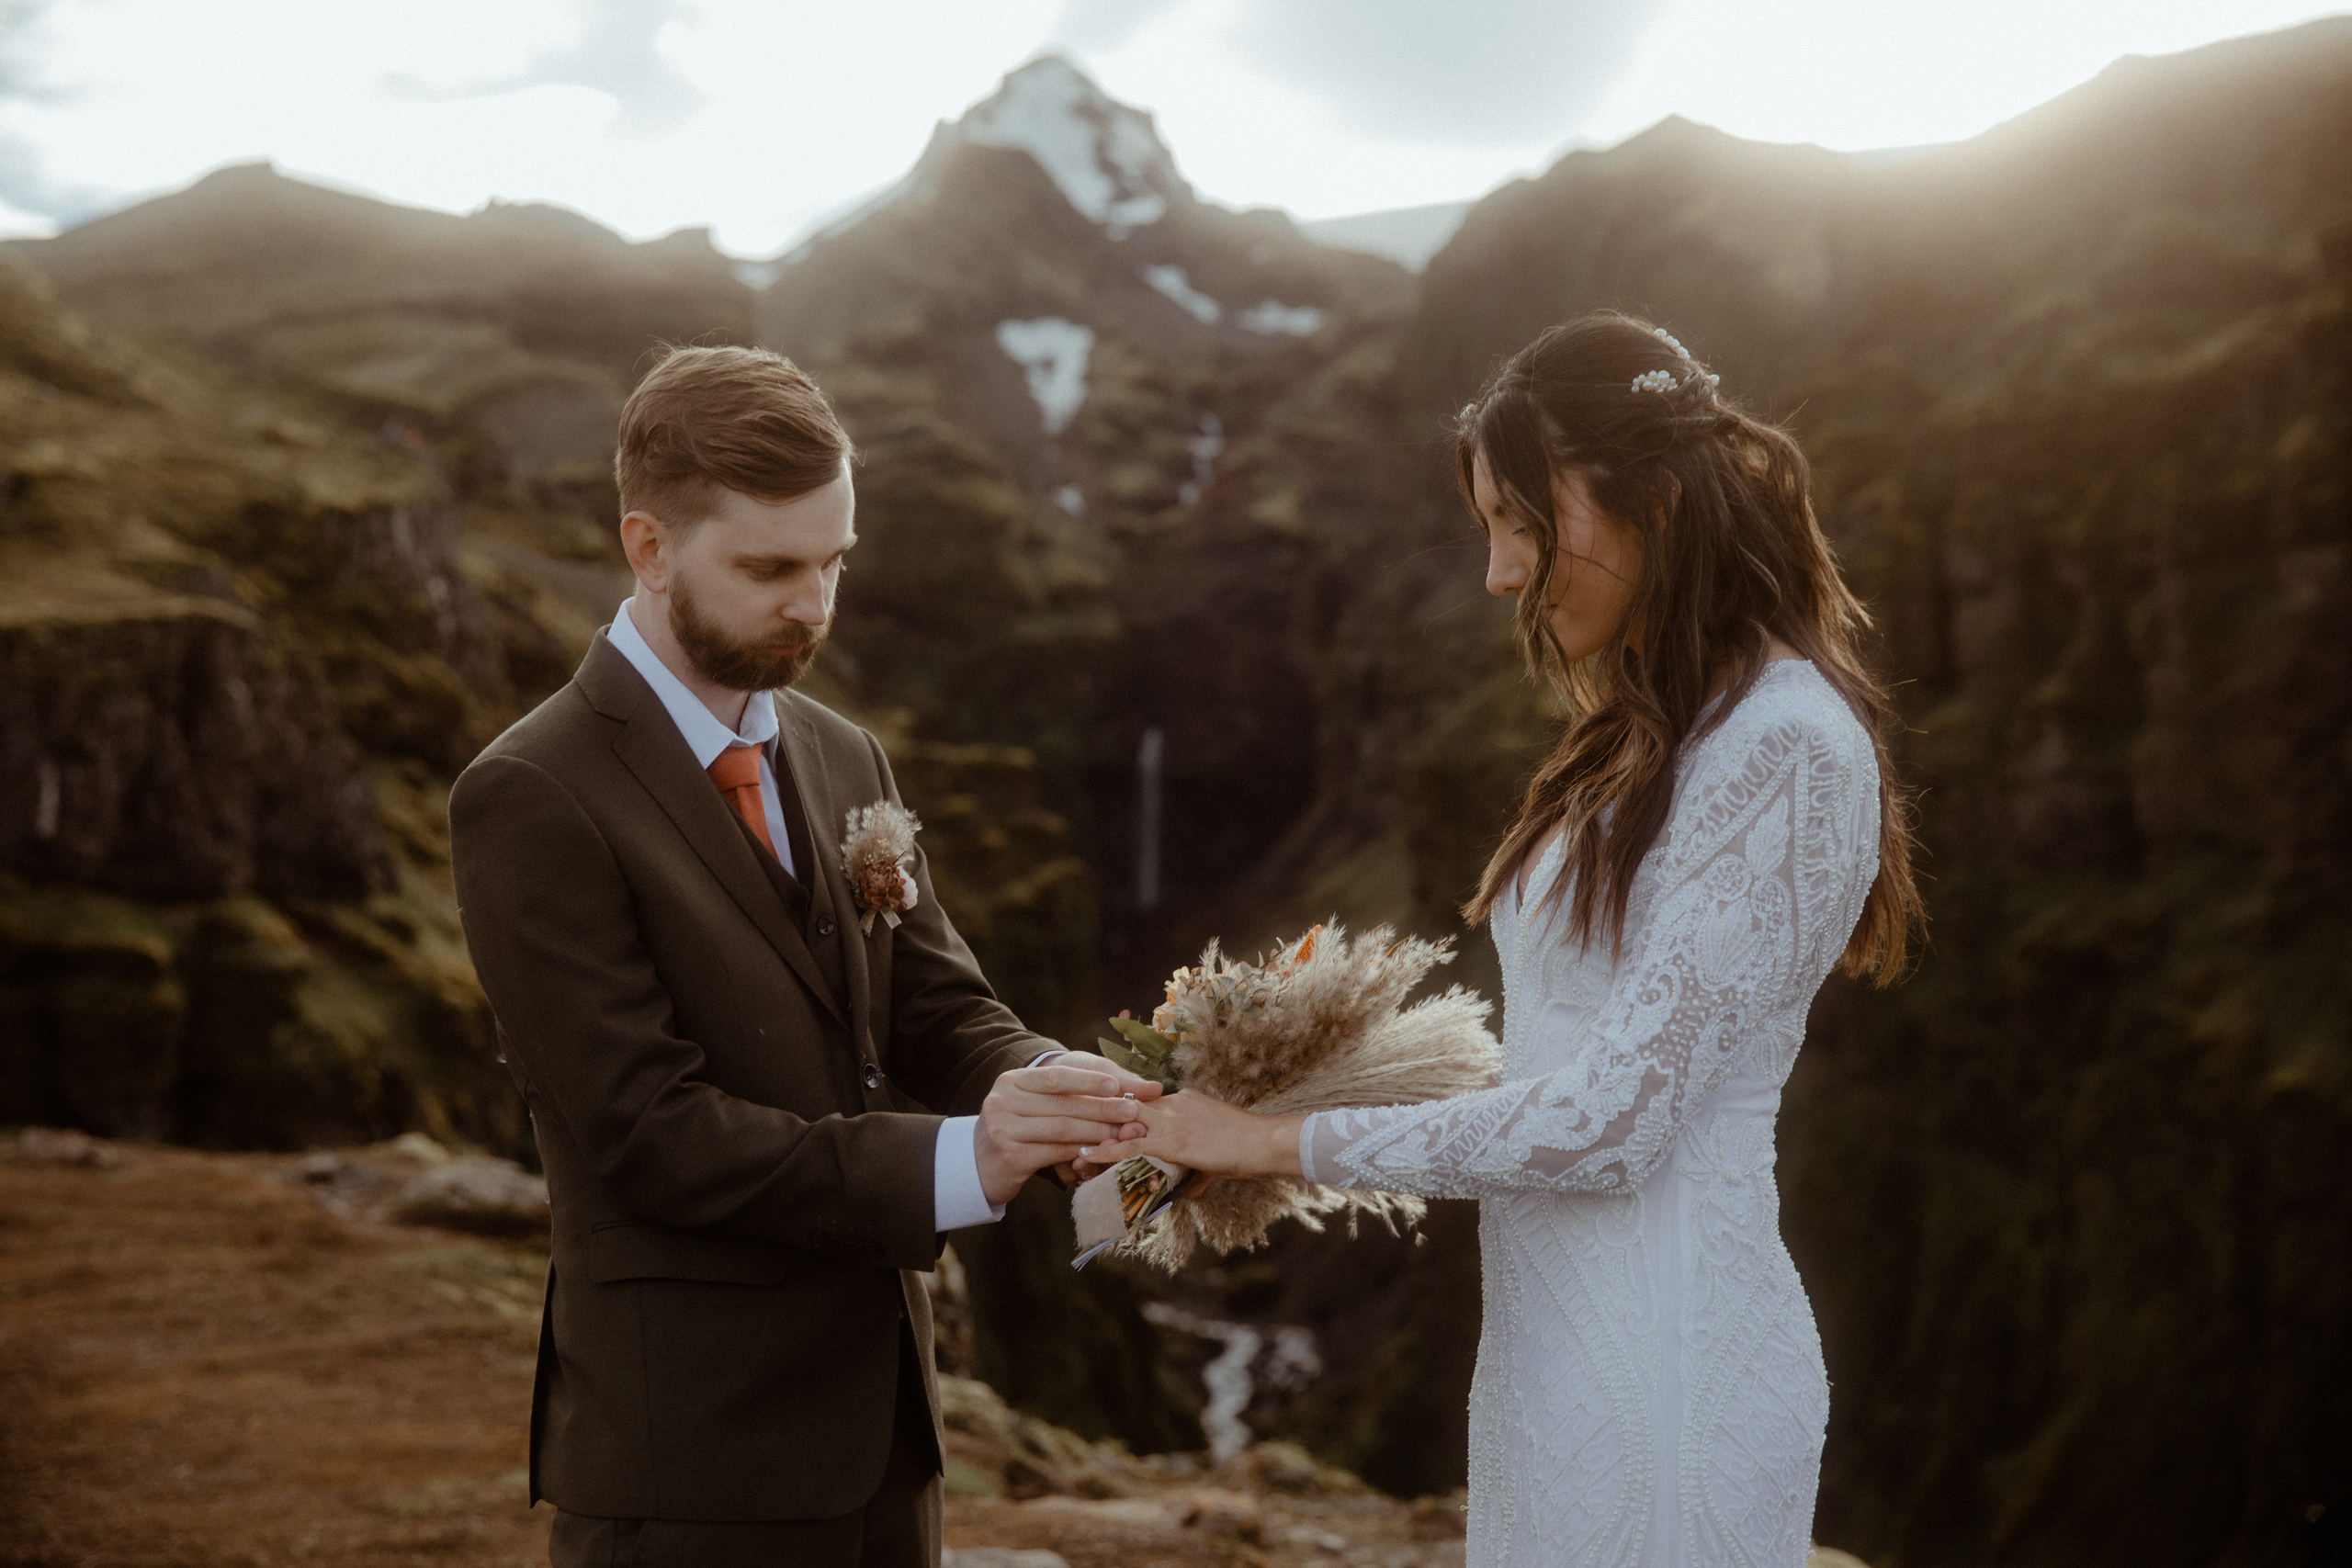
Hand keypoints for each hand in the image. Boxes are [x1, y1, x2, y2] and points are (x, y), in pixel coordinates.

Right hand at [974, 1060, 1161, 1205]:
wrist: (979, 1163)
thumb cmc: (1020, 1127)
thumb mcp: (1039, 1102)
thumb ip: (1078, 1091)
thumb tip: (1142, 1086)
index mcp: (1012, 1081)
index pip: (1057, 1077)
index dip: (1089, 1081)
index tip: (1119, 1086)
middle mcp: (1003, 1101)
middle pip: (1064, 1103)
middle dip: (1102, 1108)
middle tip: (1133, 1112)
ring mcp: (1004, 1130)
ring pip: (1063, 1129)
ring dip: (1098, 1131)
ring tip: (1123, 1134)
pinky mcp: (1011, 1157)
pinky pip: (1056, 1152)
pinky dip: (1082, 1151)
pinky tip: (1101, 1151)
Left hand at [1081, 1089, 1303, 1177]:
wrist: (1265, 1142)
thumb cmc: (1247, 1146)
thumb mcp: (1215, 1155)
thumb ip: (1195, 1172)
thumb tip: (1185, 1193)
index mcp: (1182, 1099)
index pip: (1140, 1101)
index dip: (1117, 1111)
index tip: (1097, 1120)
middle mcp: (1172, 1103)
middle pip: (1124, 1105)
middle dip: (1099, 1117)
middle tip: (1075, 1129)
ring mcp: (1172, 1120)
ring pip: (1122, 1121)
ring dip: (1097, 1132)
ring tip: (1070, 1144)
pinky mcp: (1174, 1140)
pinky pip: (1132, 1144)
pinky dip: (1107, 1150)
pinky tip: (1087, 1156)